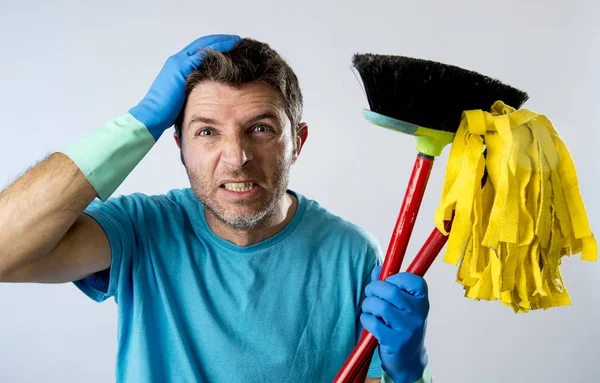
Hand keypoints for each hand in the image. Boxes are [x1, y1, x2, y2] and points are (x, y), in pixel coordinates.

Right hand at [129, 34, 240, 140]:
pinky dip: (214, 50)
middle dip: (219, 40)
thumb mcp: (183, 96)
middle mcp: (177, 61)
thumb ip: (193, 89)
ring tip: (235, 40)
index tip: (229, 45)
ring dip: (219, 42)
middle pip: (202, 43)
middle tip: (235, 39)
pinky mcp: (180, 69)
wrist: (152, 115)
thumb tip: (206, 95)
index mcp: (177, 67)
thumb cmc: (167, 112)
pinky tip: (227, 49)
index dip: (214, 46)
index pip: (198, 50)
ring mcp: (177, 63)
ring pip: (202, 46)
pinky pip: (200, 55)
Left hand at [360, 266, 428, 382]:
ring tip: (369, 309)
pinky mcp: (395, 342)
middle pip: (390, 290)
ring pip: (380, 306)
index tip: (387, 283)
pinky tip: (369, 322)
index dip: (394, 278)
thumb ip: (389, 285)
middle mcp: (418, 313)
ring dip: (368, 305)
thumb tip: (377, 269)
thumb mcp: (402, 304)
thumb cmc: (403, 325)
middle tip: (370, 293)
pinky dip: (366, 319)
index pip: (411, 279)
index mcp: (422, 301)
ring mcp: (408, 328)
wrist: (409, 359)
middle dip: (373, 289)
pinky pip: (373, 322)